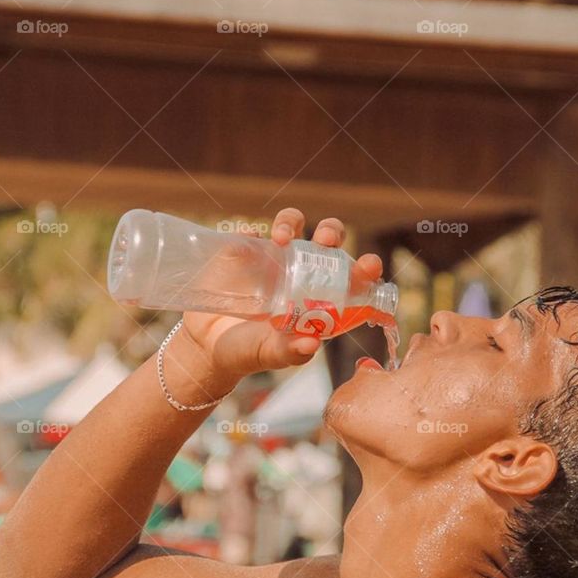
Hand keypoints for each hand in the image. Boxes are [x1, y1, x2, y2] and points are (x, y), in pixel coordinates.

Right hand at [179, 208, 382, 378]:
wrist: (207, 346)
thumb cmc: (248, 351)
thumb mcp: (270, 355)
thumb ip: (290, 352)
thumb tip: (311, 345)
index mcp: (319, 295)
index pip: (350, 275)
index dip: (364, 268)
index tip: (369, 265)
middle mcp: (301, 270)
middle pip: (325, 238)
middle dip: (330, 231)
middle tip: (323, 240)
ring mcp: (272, 257)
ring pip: (291, 223)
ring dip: (290, 222)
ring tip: (281, 238)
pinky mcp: (243, 250)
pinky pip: (251, 232)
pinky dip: (252, 230)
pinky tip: (250, 238)